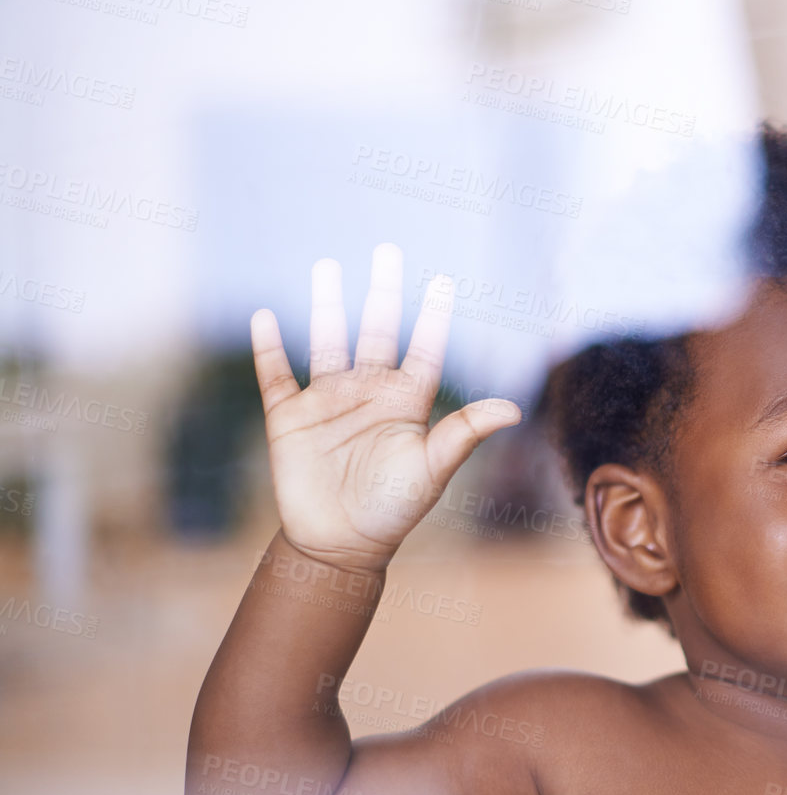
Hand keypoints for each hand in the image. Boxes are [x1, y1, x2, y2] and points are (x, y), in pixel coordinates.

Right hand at [250, 243, 521, 572]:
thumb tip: (513, 408)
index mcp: (406, 403)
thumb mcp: (432, 467)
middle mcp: (369, 394)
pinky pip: (276, 373)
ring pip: (326, 341)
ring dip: (325, 305)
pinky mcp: (289, 417)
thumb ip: (464, 431)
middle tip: (387, 250)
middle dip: (383, 291)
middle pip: (377, 330)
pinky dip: (268, 346)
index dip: (434, 316)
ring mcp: (328, 402)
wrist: (339, 544)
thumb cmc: (393, 509)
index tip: (444, 281)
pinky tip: (265, 316)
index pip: (424, 349)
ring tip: (326, 266)